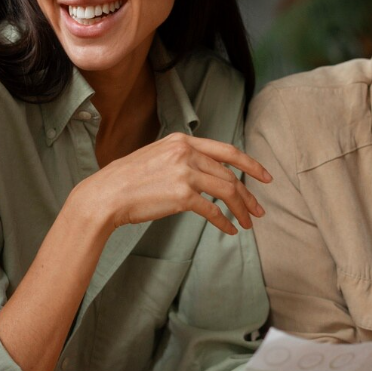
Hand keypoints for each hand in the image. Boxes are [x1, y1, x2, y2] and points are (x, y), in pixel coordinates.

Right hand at [73, 133, 271, 236]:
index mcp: (182, 140)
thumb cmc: (127, 180)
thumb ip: (181, 158)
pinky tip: (230, 230)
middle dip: (248, 195)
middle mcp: (186, 152)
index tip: (265, 176)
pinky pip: (213, 211)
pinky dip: (225, 222)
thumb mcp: (157, 156)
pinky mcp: (182, 195)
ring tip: (248, 223)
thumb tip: (205, 173)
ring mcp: (185, 173)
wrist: (106, 194)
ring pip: (227, 192)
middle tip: (259, 210)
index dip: (250, 165)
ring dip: (241, 210)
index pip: (227, 151)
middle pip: (229, 175)